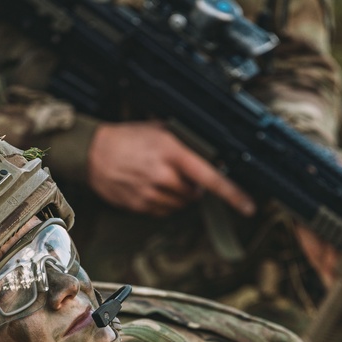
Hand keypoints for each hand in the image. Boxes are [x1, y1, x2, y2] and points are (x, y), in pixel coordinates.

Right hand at [87, 121, 255, 216]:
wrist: (93, 153)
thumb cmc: (127, 139)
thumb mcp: (160, 130)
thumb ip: (185, 143)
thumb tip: (209, 154)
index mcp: (172, 153)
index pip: (210, 177)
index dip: (232, 194)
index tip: (248, 206)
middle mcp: (163, 175)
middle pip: (194, 194)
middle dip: (193, 186)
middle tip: (178, 172)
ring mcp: (151, 193)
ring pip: (180, 204)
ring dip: (178, 195)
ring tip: (160, 178)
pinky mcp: (140, 205)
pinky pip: (163, 211)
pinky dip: (163, 202)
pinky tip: (150, 186)